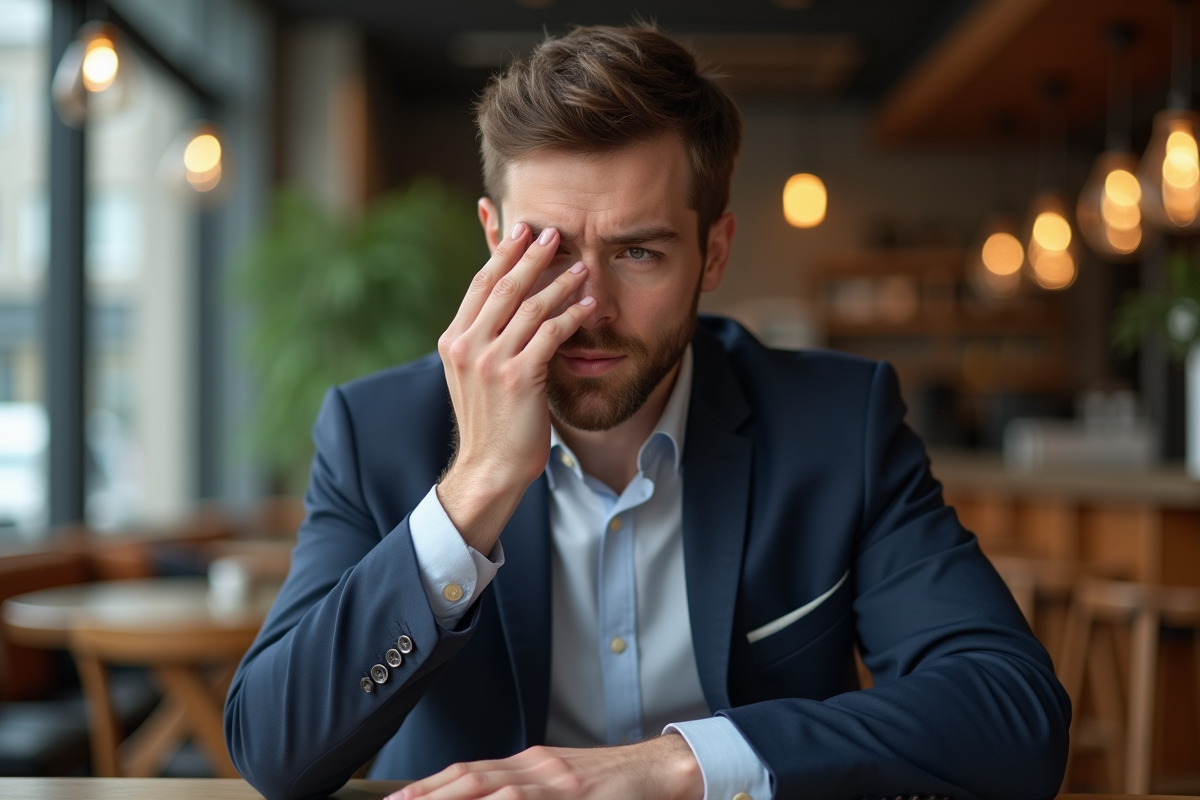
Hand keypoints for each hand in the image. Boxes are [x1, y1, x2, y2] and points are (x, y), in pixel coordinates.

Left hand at [385, 735, 703, 799]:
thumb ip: (520, 790)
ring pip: (498, 793)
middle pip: (474, 780)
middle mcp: (538, 768)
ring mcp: (558, 783)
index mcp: (531, 764)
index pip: (470, 772)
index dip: (431, 786)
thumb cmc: (608, 784)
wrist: (658, 770)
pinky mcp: (577, 797)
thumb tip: (480, 793)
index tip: (400, 798)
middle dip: (431, 795)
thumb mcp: (559, 782)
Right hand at [436, 222, 595, 553]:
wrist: (489, 467)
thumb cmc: (490, 422)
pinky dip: (572, 316)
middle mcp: (468, 345)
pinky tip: (589, 307)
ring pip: (531, 306)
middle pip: (504, 287)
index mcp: (454, 340)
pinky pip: (551, 334)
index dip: (502, 254)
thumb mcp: (473, 374)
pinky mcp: (519, 378)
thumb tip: (505, 304)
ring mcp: (492, 361)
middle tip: (555, 233)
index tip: (522, 232)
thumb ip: (483, 338)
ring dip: (560, 283)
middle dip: (532, 256)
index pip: (479, 285)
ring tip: (583, 268)